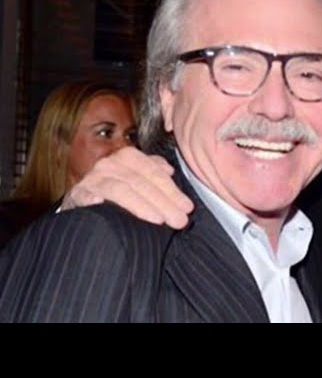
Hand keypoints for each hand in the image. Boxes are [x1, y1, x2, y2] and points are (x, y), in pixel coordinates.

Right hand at [60, 146, 193, 228]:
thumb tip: (170, 171)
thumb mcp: (140, 179)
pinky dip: (94, 198)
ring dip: (141, 206)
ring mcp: (93, 178)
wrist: (86, 203)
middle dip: (163, 202)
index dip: (172, 191)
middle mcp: (110, 164)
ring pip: (120, 189)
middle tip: (179, 220)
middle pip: (141, 182)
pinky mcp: (78, 194)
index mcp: (129, 157)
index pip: (154, 173)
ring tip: (158, 220)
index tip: (187, 208)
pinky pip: (86, 195)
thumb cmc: (122, 193)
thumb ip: (155, 172)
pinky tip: (102, 204)